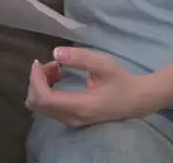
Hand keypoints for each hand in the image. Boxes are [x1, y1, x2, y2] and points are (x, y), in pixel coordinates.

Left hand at [25, 48, 159, 127]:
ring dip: (41, 85)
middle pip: (37, 104)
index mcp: (80, 106)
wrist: (137, 100)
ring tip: (56, 68)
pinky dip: (46, 91)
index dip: (35, 79)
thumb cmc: (121, 81)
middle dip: (36, 81)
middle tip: (50, 64)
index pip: (44, 98)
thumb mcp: (103, 64)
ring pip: (40, 106)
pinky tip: (58, 77)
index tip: (38, 62)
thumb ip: (80, 58)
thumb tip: (55, 53)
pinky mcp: (72, 119)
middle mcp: (72, 118)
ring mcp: (71, 121)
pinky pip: (48, 107)